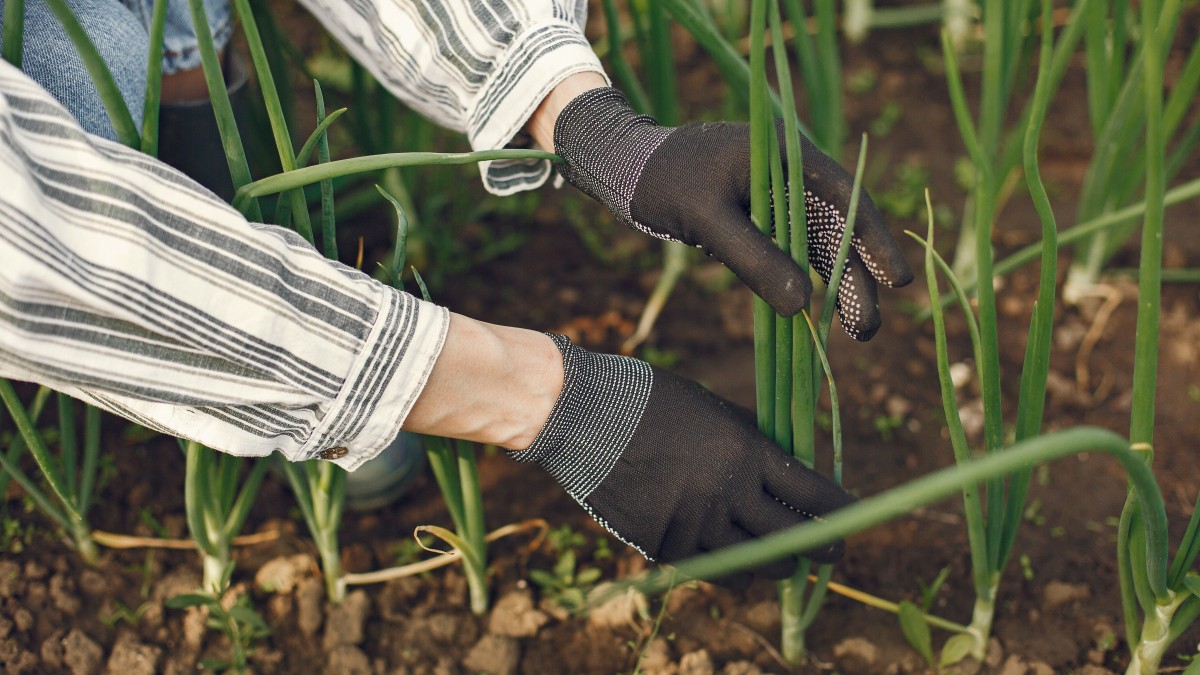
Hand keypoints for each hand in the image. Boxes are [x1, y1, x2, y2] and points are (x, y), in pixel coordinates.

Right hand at [511, 335, 854, 584]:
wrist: (585, 416)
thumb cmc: (653, 401)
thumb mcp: (714, 410)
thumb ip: (754, 442)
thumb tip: (792, 467)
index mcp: (746, 452)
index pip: (814, 494)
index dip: (841, 512)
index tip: (853, 519)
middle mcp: (727, 493)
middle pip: (793, 539)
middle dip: (820, 548)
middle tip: (831, 552)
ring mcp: (694, 524)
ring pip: (755, 564)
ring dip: (775, 564)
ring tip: (781, 560)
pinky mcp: (663, 545)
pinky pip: (711, 572)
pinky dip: (730, 571)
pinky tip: (738, 566)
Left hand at [552, 87, 912, 339]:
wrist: (626, 167)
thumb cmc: (664, 183)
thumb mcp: (708, 220)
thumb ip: (754, 258)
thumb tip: (803, 305)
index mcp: (786, 155)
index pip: (846, 197)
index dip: (874, 240)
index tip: (896, 280)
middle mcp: (791, 173)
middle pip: (837, 229)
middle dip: (857, 279)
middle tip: (868, 329)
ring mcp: (776, 196)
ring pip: (818, 245)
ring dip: (837, 286)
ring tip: (856, 331)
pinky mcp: (760, 217)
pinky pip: (792, 251)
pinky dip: (806, 280)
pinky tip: (818, 314)